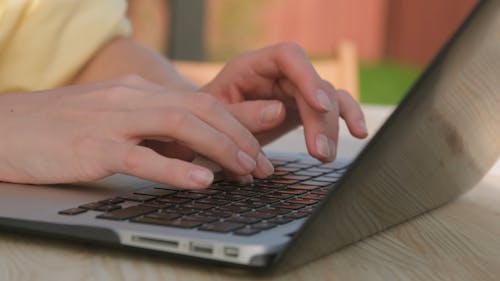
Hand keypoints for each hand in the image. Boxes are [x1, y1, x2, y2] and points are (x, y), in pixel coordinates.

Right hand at [0, 76, 273, 187]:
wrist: (5, 127)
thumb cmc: (62, 127)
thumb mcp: (114, 118)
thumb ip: (151, 128)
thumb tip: (191, 149)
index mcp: (139, 91)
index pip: (200, 101)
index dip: (237, 124)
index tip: (259, 148)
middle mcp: (131, 98)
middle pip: (200, 109)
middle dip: (240, 136)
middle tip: (263, 165)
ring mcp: (112, 120)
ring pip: (179, 125)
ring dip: (221, 148)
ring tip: (246, 170)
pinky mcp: (92, 147)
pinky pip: (141, 156)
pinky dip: (176, 169)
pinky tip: (201, 180)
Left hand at [201, 42, 367, 162]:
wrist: (208, 129)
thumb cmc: (207, 120)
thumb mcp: (214, 117)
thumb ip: (242, 115)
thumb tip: (279, 112)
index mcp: (252, 66)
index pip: (288, 57)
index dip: (307, 77)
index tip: (318, 105)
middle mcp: (278, 74)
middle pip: (312, 84)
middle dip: (320, 118)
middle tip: (318, 151)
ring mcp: (293, 90)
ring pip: (326, 99)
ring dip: (331, 128)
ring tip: (323, 156)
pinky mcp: (302, 108)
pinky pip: (331, 109)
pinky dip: (345, 119)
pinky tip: (358, 132)